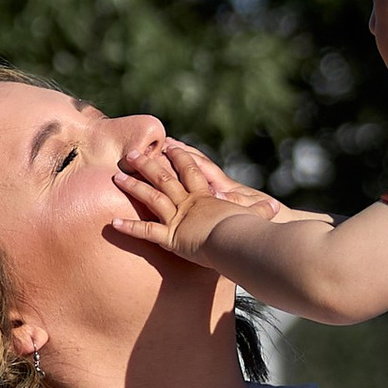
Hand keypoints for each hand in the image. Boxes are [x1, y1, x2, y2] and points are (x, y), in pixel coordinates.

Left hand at [110, 135, 268, 259]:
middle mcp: (190, 203)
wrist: (241, 241)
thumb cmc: (251, 231)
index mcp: (208, 197)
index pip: (193, 171)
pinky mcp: (171, 237)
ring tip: (117, 178)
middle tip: (133, 154)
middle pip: (165, 178)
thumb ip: (259, 213)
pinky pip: (146, 232)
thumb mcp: (255, 218)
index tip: (169, 145)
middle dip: (148, 164)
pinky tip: (113, 222)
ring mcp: (179, 218)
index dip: (181, 157)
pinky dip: (129, 227)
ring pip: (152, 197)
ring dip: (134, 186)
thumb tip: (274, 209)